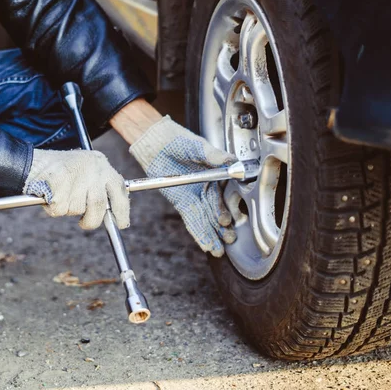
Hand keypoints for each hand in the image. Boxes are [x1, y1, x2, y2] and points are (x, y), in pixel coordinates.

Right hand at [23, 149, 128, 229]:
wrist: (30, 162)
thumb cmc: (58, 172)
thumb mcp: (85, 172)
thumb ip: (99, 188)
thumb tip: (112, 215)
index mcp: (101, 164)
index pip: (119, 189)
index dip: (122, 209)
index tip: (122, 223)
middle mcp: (92, 167)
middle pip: (99, 205)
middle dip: (92, 220)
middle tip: (84, 223)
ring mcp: (76, 174)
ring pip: (77, 209)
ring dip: (67, 209)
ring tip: (58, 194)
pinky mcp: (59, 181)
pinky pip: (59, 209)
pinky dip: (52, 209)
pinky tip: (49, 195)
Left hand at [129, 116, 235, 256]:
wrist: (156, 143)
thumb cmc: (179, 140)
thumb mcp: (198, 146)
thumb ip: (215, 156)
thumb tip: (233, 161)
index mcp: (216, 175)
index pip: (226, 196)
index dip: (227, 210)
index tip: (232, 220)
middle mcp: (207, 188)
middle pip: (217, 212)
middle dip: (223, 227)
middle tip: (229, 239)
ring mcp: (194, 196)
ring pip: (205, 220)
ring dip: (212, 235)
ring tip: (219, 250)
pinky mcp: (181, 202)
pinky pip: (191, 219)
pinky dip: (199, 232)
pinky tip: (206, 244)